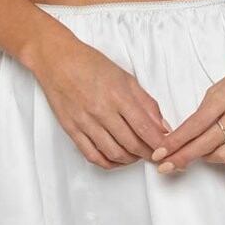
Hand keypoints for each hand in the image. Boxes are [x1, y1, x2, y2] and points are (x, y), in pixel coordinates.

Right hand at [29, 27, 171, 169]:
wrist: (57, 60)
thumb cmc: (90, 64)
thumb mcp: (125, 77)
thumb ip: (146, 102)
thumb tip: (162, 125)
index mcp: (117, 95)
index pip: (145, 128)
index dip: (158, 143)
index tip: (167, 149)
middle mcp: (101, 110)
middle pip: (131, 144)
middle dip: (147, 154)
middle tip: (154, 155)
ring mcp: (85, 122)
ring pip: (113, 153)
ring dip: (130, 160)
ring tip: (137, 156)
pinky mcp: (72, 129)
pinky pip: (92, 155)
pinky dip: (107, 163)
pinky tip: (116, 160)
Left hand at [150, 50, 224, 175]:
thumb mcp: (222, 85)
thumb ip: (206, 109)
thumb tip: (187, 134)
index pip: (195, 124)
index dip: (175, 141)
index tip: (160, 153)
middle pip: (206, 142)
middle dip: (183, 156)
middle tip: (166, 166)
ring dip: (208, 159)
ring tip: (201, 154)